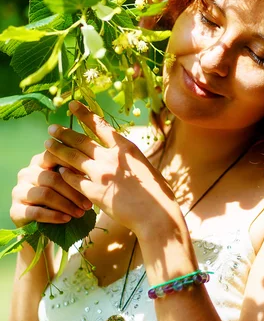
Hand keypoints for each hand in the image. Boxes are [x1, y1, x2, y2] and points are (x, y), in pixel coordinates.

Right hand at [10, 150, 92, 227]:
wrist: (42, 227)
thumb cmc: (60, 200)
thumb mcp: (66, 185)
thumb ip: (74, 174)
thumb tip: (92, 171)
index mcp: (38, 162)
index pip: (53, 155)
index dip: (71, 164)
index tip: (89, 176)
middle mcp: (26, 174)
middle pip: (52, 178)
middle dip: (73, 192)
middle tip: (88, 204)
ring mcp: (18, 191)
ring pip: (46, 194)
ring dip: (66, 205)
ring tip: (80, 213)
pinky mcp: (16, 210)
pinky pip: (36, 212)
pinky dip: (54, 216)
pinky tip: (66, 219)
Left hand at [44, 101, 176, 236]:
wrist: (156, 215)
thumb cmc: (157, 194)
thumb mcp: (144, 166)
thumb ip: (127, 159)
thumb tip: (117, 155)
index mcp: (126, 148)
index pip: (101, 126)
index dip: (84, 114)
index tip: (72, 105)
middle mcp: (111, 158)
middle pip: (82, 141)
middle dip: (64, 133)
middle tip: (51, 128)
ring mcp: (101, 174)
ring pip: (73, 158)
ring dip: (58, 150)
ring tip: (47, 144)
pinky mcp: (94, 192)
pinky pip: (73, 180)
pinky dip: (65, 174)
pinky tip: (58, 171)